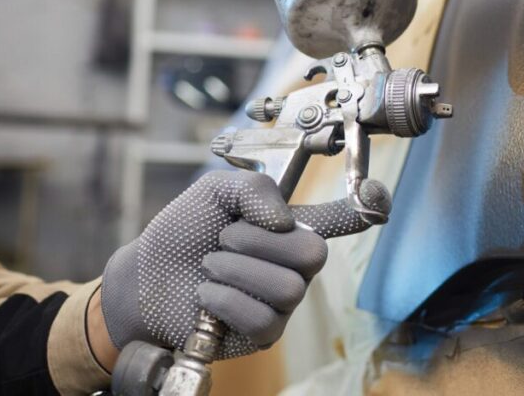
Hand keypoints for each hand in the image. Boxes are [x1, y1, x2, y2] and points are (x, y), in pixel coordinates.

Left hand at [97, 170, 389, 361]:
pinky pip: (264, 318)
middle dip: (259, 242)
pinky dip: (226, 301)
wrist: (144, 278)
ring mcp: (283, 301)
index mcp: (290, 226)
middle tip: (225, 239)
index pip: (341, 218)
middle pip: (314, 254)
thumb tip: (284, 221)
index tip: (379, 197)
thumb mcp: (213, 192)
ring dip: (236, 271)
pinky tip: (207, 297)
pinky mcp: (265, 333)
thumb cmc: (183, 234)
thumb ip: (253, 190)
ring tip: (212, 268)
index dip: (368, 207)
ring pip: (287, 288)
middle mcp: (295, 264)